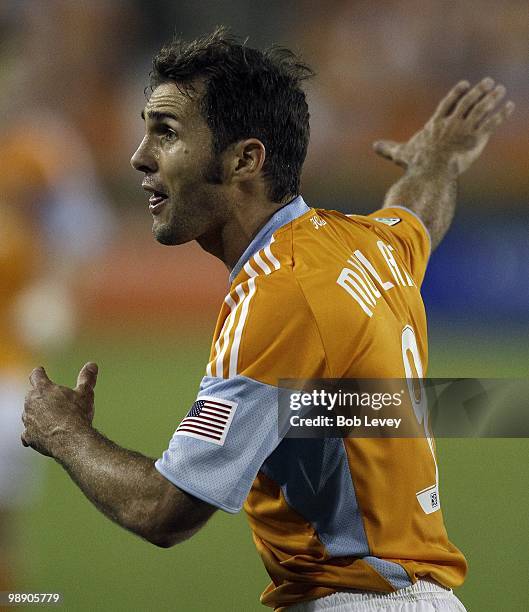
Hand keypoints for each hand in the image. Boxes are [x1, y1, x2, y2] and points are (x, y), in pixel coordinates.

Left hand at [21, 363, 98, 456]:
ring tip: (50, 419)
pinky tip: (39, 436)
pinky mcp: (28, 436)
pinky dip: (32, 434)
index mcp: (43, 388)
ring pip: (28, 414)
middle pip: (32, 395)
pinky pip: (27, 433)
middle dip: (40, 397)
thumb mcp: (85, 393)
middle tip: (52, 400)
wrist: (71, 440)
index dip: (39, 373)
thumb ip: (87, 378)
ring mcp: (28, 420)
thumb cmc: (78, 414)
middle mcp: (31, 402)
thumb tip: (92, 364)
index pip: (36, 375)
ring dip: (36, 415)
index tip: (40, 371)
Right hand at [373, 78, 514, 175]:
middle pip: (467, 102)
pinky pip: (490, 123)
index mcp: (435, 125)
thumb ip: (388, 148)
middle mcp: (451, 123)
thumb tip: (373, 146)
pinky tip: (508, 106)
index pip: (448, 104)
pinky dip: (500, 114)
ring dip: (492, 98)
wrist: (430, 172)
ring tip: (500, 89)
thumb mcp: (400, 154)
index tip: (466, 85)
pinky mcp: (475, 139)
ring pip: (481, 109)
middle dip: (478, 91)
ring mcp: (464, 130)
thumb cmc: (415, 164)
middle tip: (488, 82)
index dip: (457, 93)